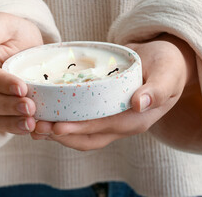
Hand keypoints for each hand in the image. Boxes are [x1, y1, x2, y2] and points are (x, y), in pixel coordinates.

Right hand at [0, 12, 42, 134]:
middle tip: (30, 108)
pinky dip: (14, 128)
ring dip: (10, 122)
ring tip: (31, 124)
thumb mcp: (3, 23)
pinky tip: (30, 128)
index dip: (0, 83)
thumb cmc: (11, 32)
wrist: (20, 45)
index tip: (22, 87)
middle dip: (7, 106)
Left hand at [31, 34, 197, 149]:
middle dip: (61, 135)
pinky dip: (64, 122)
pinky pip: (83, 123)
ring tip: (34, 125)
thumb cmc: (168, 65)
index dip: (80, 129)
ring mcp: (113, 120)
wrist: (166, 63)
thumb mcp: (167, 73)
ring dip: (58, 133)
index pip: (105, 127)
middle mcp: (123, 125)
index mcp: (137, 119)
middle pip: (89, 137)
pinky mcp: (105, 112)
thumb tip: (139, 103)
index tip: (57, 127)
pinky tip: (47, 115)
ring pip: (83, 135)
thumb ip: (157, 89)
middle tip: (35, 127)